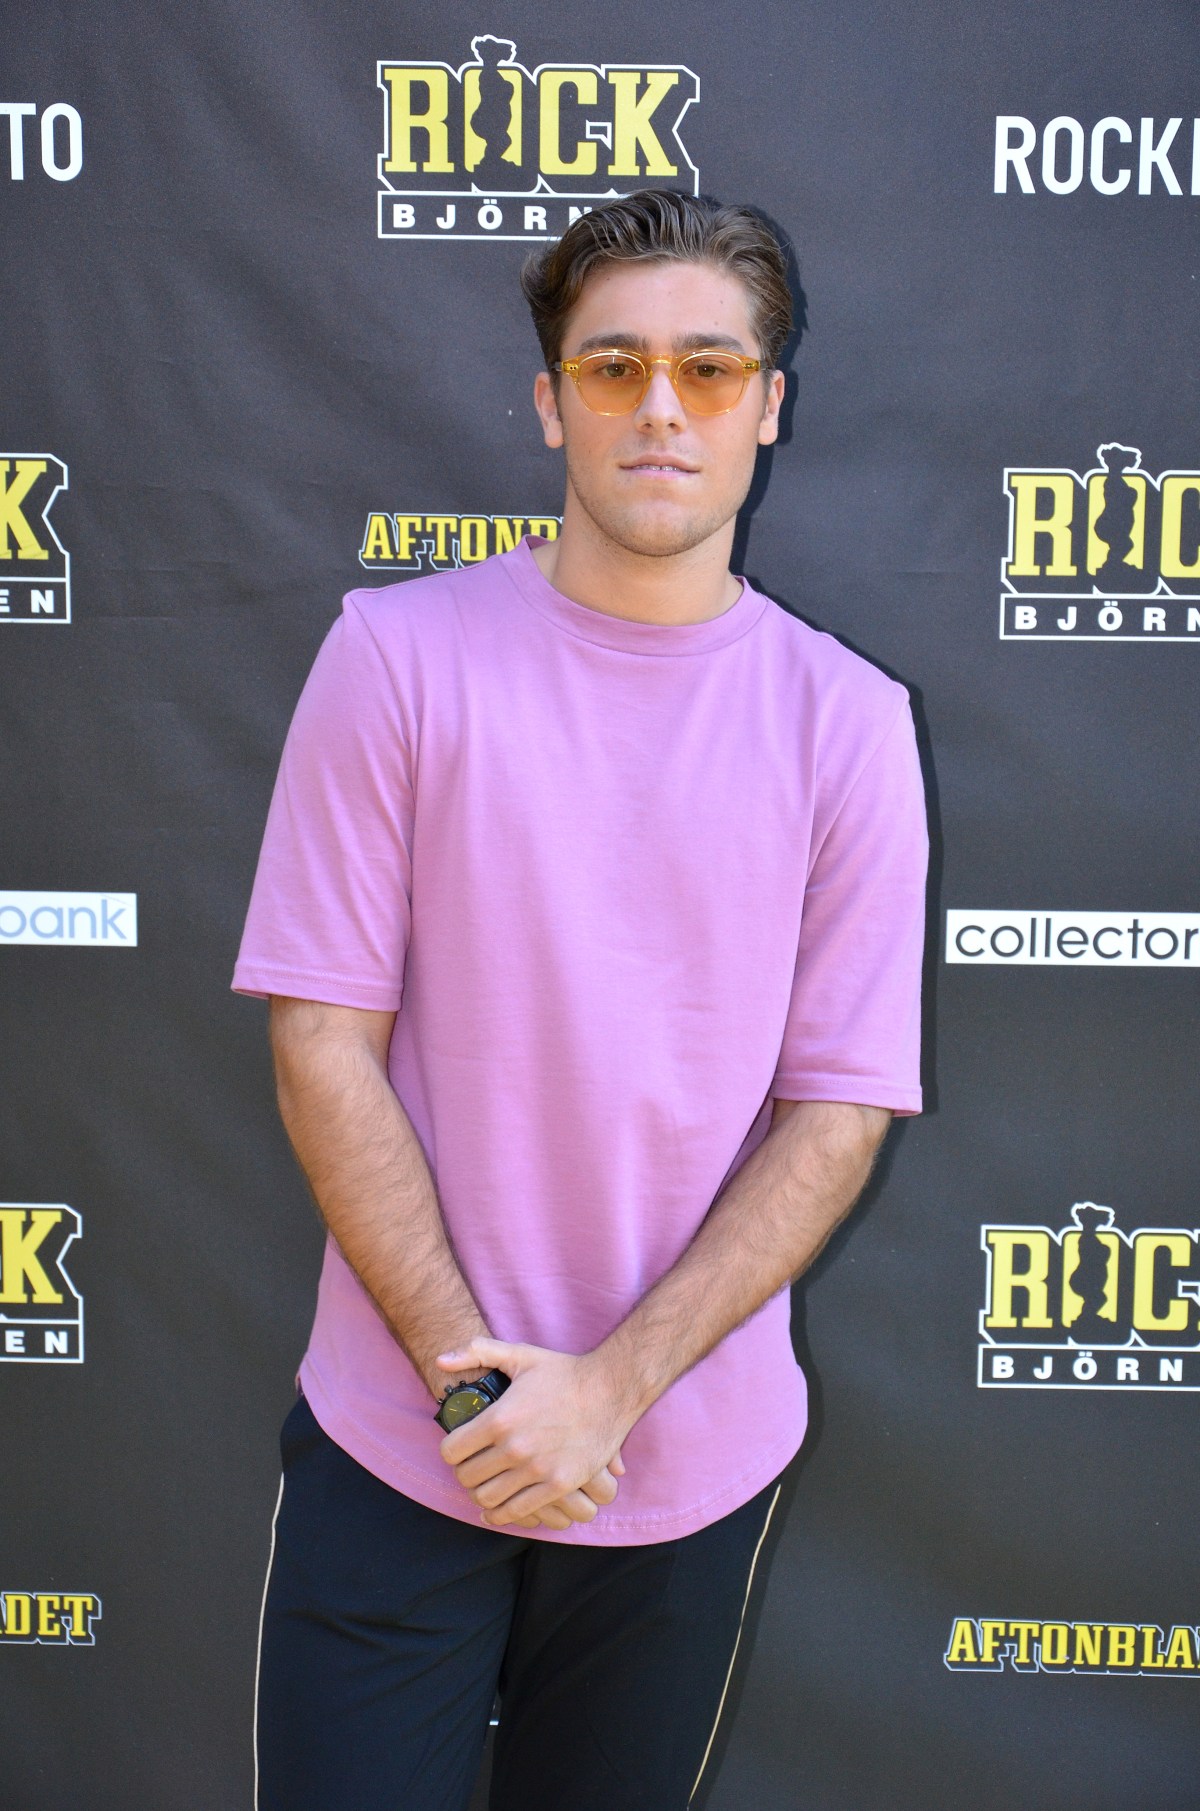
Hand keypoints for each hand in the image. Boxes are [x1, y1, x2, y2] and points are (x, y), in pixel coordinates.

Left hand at [436, 1337, 635, 1527]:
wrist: (612, 1390)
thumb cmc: (564, 1372)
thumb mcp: (521, 1354)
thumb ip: (476, 1351)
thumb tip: (440, 1359)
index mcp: (501, 1418)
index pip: (451, 1450)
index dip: (450, 1449)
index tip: (459, 1447)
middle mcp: (515, 1447)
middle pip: (466, 1477)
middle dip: (464, 1472)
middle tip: (472, 1466)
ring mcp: (537, 1470)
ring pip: (487, 1499)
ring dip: (480, 1494)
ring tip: (485, 1485)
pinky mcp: (559, 1485)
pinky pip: (517, 1512)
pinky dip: (501, 1514)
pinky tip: (498, 1508)